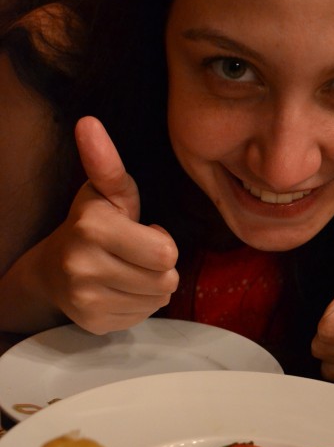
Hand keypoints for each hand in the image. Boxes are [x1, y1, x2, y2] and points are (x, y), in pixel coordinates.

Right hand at [37, 116, 178, 333]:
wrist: (53, 270)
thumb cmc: (91, 225)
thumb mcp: (105, 192)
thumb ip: (106, 163)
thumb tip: (88, 122)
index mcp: (93, 229)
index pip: (165, 253)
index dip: (162, 242)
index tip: (144, 233)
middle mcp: (85, 267)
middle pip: (166, 280)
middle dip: (162, 267)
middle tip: (138, 254)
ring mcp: (88, 300)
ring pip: (158, 300)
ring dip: (153, 286)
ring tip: (129, 271)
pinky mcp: (94, 323)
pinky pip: (143, 316)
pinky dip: (139, 304)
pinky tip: (119, 289)